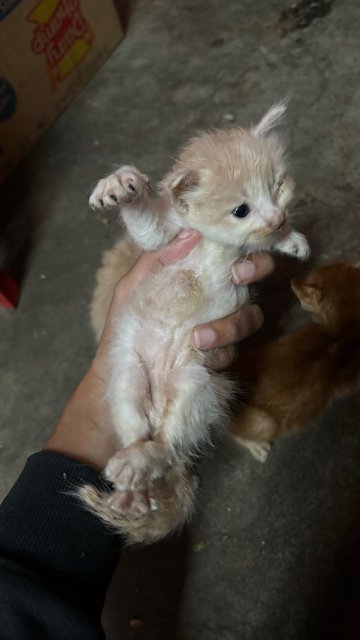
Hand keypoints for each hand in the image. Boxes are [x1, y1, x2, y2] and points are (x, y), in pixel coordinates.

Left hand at [44, 231, 273, 469]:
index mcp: (196, 277)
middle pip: (254, 278)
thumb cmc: (124, 327)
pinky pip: (232, 352)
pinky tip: (198, 356)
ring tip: (198, 337)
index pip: (230, 253)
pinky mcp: (219, 359)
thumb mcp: (132, 288)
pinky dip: (218, 353)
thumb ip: (157, 260)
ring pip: (248, 318)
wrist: (119, 377)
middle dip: (256, 270)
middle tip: (239, 276)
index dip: (243, 247)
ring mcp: (220, 330)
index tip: (235, 252)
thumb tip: (191, 233)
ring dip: (230, 325)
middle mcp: (215, 299)